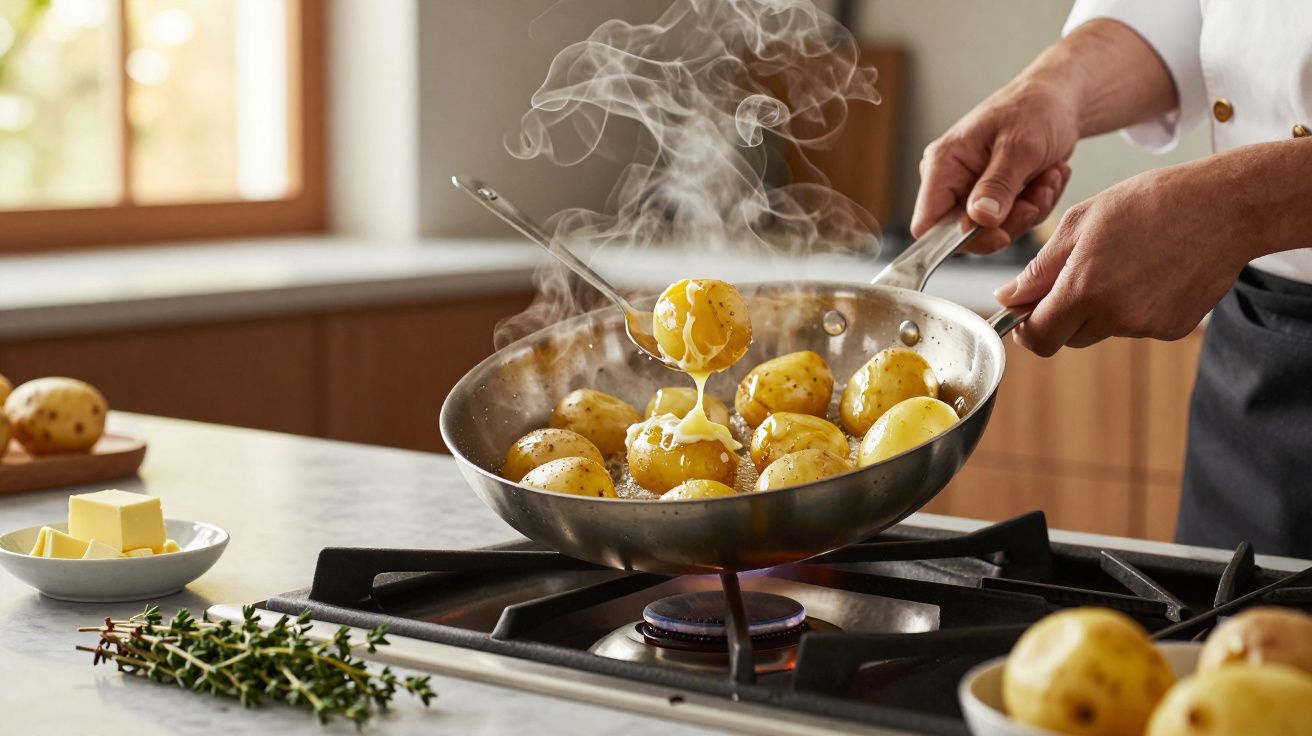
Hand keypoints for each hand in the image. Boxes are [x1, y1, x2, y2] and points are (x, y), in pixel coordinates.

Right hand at [912, 79, 1076, 253]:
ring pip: (994, 230)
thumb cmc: (1035, 108)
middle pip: (966, 233)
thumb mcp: (1020, 147)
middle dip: (1009, 221)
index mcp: (943, 165)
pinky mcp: (993, 197)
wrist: (1059, 99)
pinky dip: (1037, 205)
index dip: (957, 238)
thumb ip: (998, 185)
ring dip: (1030, 210)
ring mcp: (971, 191)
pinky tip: (1049, 177)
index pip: (927, 224)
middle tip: (1037, 196)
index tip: (1000, 232)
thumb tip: (979, 220)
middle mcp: (951, 181)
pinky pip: (1012, 221)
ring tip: (1049, 177)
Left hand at [994, 159, 1253, 355]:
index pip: (1038, 336)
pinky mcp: (1173, 328)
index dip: (1026, 328)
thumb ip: (1039, 268)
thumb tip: (1008, 298)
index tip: (1024, 312)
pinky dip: (1134, 306)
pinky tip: (1152, 271)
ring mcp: (1147, 326)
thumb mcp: (1080, 223)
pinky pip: (1136, 326)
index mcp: (1084, 289)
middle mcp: (1115, 316)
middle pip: (1068, 337)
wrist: (1226, 207)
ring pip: (1102, 329)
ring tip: (1124, 261)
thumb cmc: (1151, 203)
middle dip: (1062, 314)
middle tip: (1078, 272)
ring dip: (1099, 307)